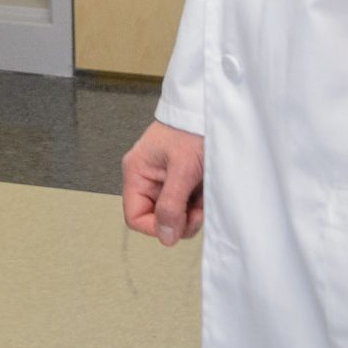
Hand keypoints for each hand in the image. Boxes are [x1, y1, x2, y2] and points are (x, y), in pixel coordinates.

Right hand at [121, 120, 204, 247]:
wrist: (212, 110)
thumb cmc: (192, 129)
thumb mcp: (183, 169)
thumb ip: (171, 204)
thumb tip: (166, 236)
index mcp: (137, 172)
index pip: (135, 217)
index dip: (157, 227)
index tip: (179, 223)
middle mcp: (146, 178)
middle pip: (156, 218)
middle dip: (179, 219)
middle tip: (198, 209)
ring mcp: (164, 180)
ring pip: (173, 213)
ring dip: (192, 212)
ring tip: (203, 194)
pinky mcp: (180, 180)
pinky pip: (185, 204)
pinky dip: (198, 203)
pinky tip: (205, 190)